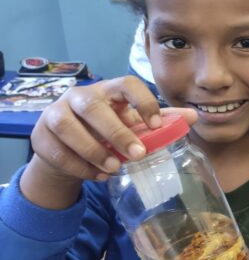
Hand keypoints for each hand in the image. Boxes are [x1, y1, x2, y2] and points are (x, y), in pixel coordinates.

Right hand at [29, 76, 196, 181]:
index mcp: (109, 90)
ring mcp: (57, 113)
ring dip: (94, 150)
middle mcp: (81, 96)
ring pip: (69, 127)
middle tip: (138, 155)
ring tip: (115, 168)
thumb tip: (194, 116)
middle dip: (117, 132)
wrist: (67, 147)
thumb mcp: (133, 124)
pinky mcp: (42, 135)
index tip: (156, 125)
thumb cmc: (106, 130)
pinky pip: (57, 150)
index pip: (126, 84)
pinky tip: (98, 175)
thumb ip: (161, 121)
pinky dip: (79, 166)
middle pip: (94, 107)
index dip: (142, 102)